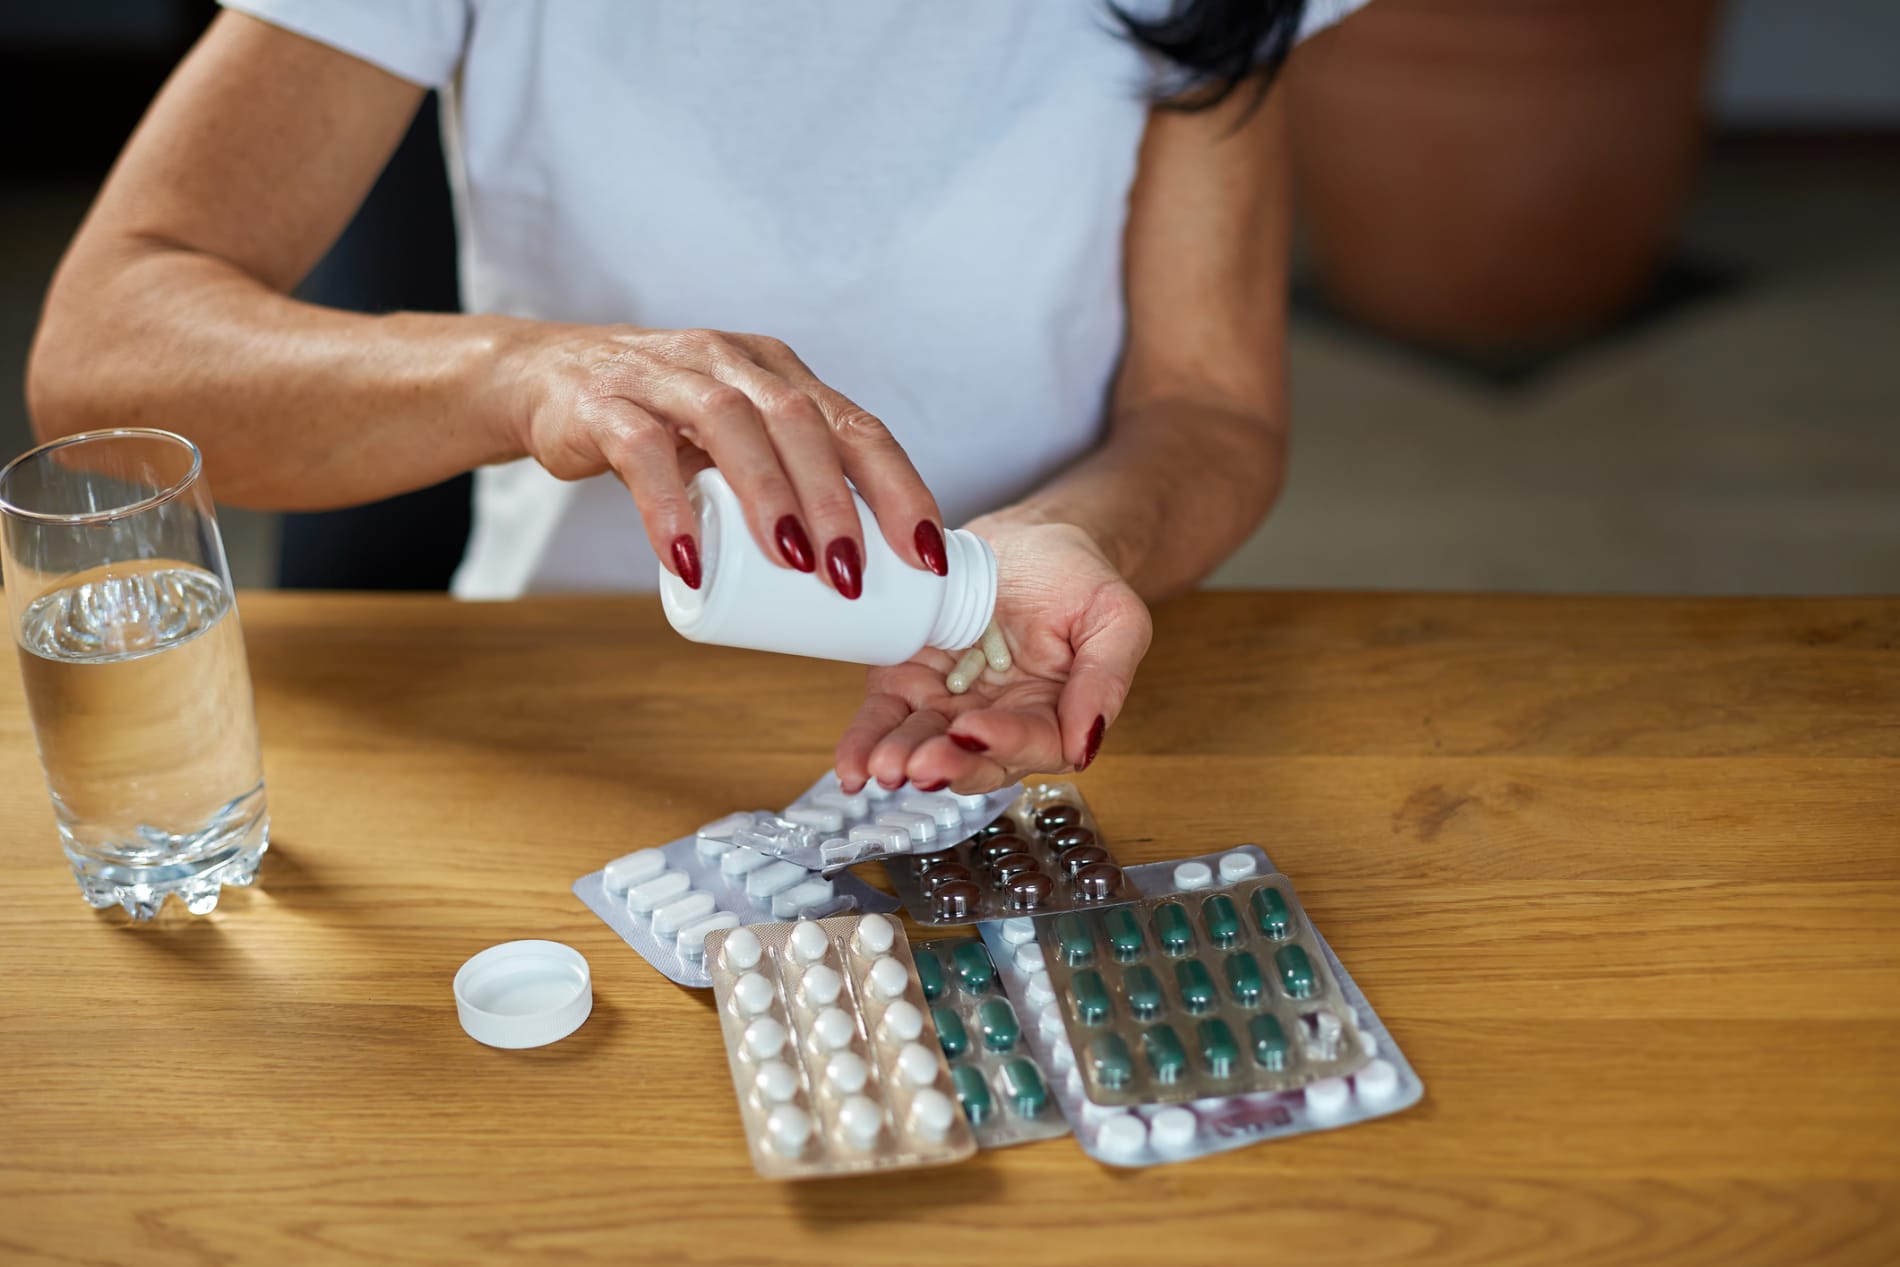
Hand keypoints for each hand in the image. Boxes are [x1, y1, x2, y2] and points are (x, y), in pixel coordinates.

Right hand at [503, 324, 947, 592]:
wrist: (546, 381)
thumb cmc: (663, 424)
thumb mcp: (737, 441)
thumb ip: (787, 481)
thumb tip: (854, 574)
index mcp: (780, 374)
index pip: (857, 427)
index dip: (900, 488)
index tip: (927, 555)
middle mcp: (732, 362)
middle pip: (802, 422)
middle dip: (837, 501)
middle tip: (853, 575)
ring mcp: (666, 375)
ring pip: (732, 422)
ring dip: (769, 496)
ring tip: (793, 564)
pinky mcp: (604, 402)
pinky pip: (643, 451)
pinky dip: (669, 509)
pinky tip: (689, 563)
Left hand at [834, 520, 1152, 791]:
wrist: (1026, 538)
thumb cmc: (1075, 577)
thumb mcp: (1114, 616)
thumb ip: (1107, 678)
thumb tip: (1084, 743)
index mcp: (1054, 714)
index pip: (1033, 745)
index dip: (1003, 743)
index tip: (973, 730)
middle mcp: (999, 721)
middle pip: (974, 760)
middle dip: (945, 765)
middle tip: (918, 763)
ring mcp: (949, 705)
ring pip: (924, 745)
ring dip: (902, 759)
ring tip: (883, 764)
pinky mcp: (907, 682)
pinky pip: (885, 717)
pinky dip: (865, 742)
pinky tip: (851, 766)